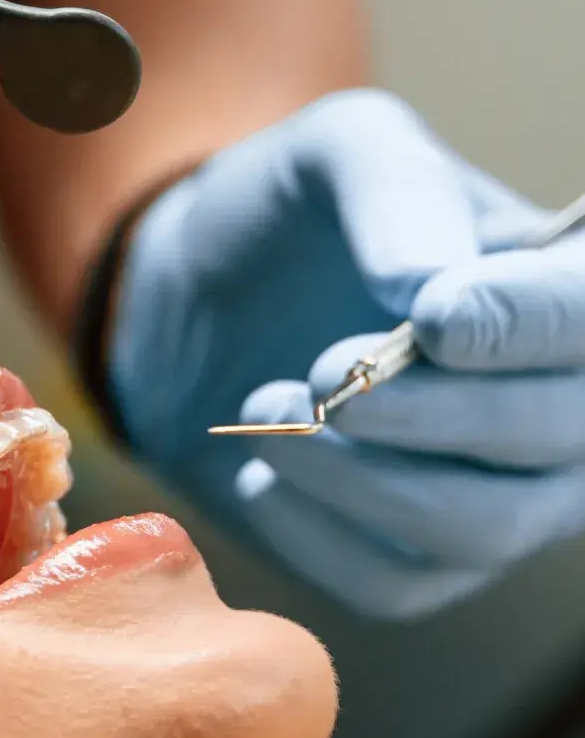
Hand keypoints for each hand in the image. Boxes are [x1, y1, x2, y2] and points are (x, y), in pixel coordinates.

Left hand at [108, 89, 584, 618]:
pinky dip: (311, 530)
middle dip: (432, 411)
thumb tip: (430, 287)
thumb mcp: (332, 154)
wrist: (190, 299)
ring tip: (267, 403)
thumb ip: (394, 192)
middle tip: (319, 368)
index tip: (434, 318)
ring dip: (360, 475)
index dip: (528, 328)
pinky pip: (391, 583)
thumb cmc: (285, 216)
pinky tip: (259, 470)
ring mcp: (498, 493)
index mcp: (559, 289)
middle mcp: (559, 401)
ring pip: (480, 526)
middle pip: (558, 437)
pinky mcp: (414, 558)